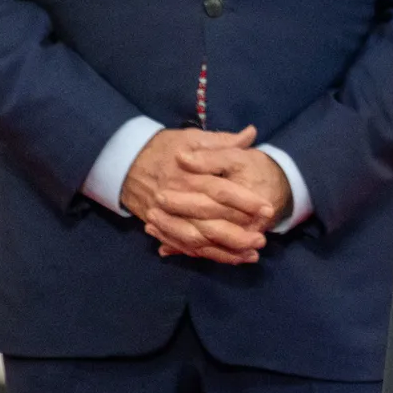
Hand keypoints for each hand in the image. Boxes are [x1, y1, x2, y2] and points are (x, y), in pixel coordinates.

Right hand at [121, 126, 273, 265]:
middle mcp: (176, 199)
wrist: (125, 161)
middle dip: (237, 234)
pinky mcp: (161, 227)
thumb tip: (251, 134)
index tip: (267, 209)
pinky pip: (184, 246)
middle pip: (208, 222)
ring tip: (251, 254)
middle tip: (262, 239)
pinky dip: (206, 255)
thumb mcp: (192, 137)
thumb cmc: (164, 147)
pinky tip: (228, 258)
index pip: (220, 190)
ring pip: (197, 240)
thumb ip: (222, 141)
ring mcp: (167, 217)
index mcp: (188, 175)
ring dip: (224, 251)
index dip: (244, 200)